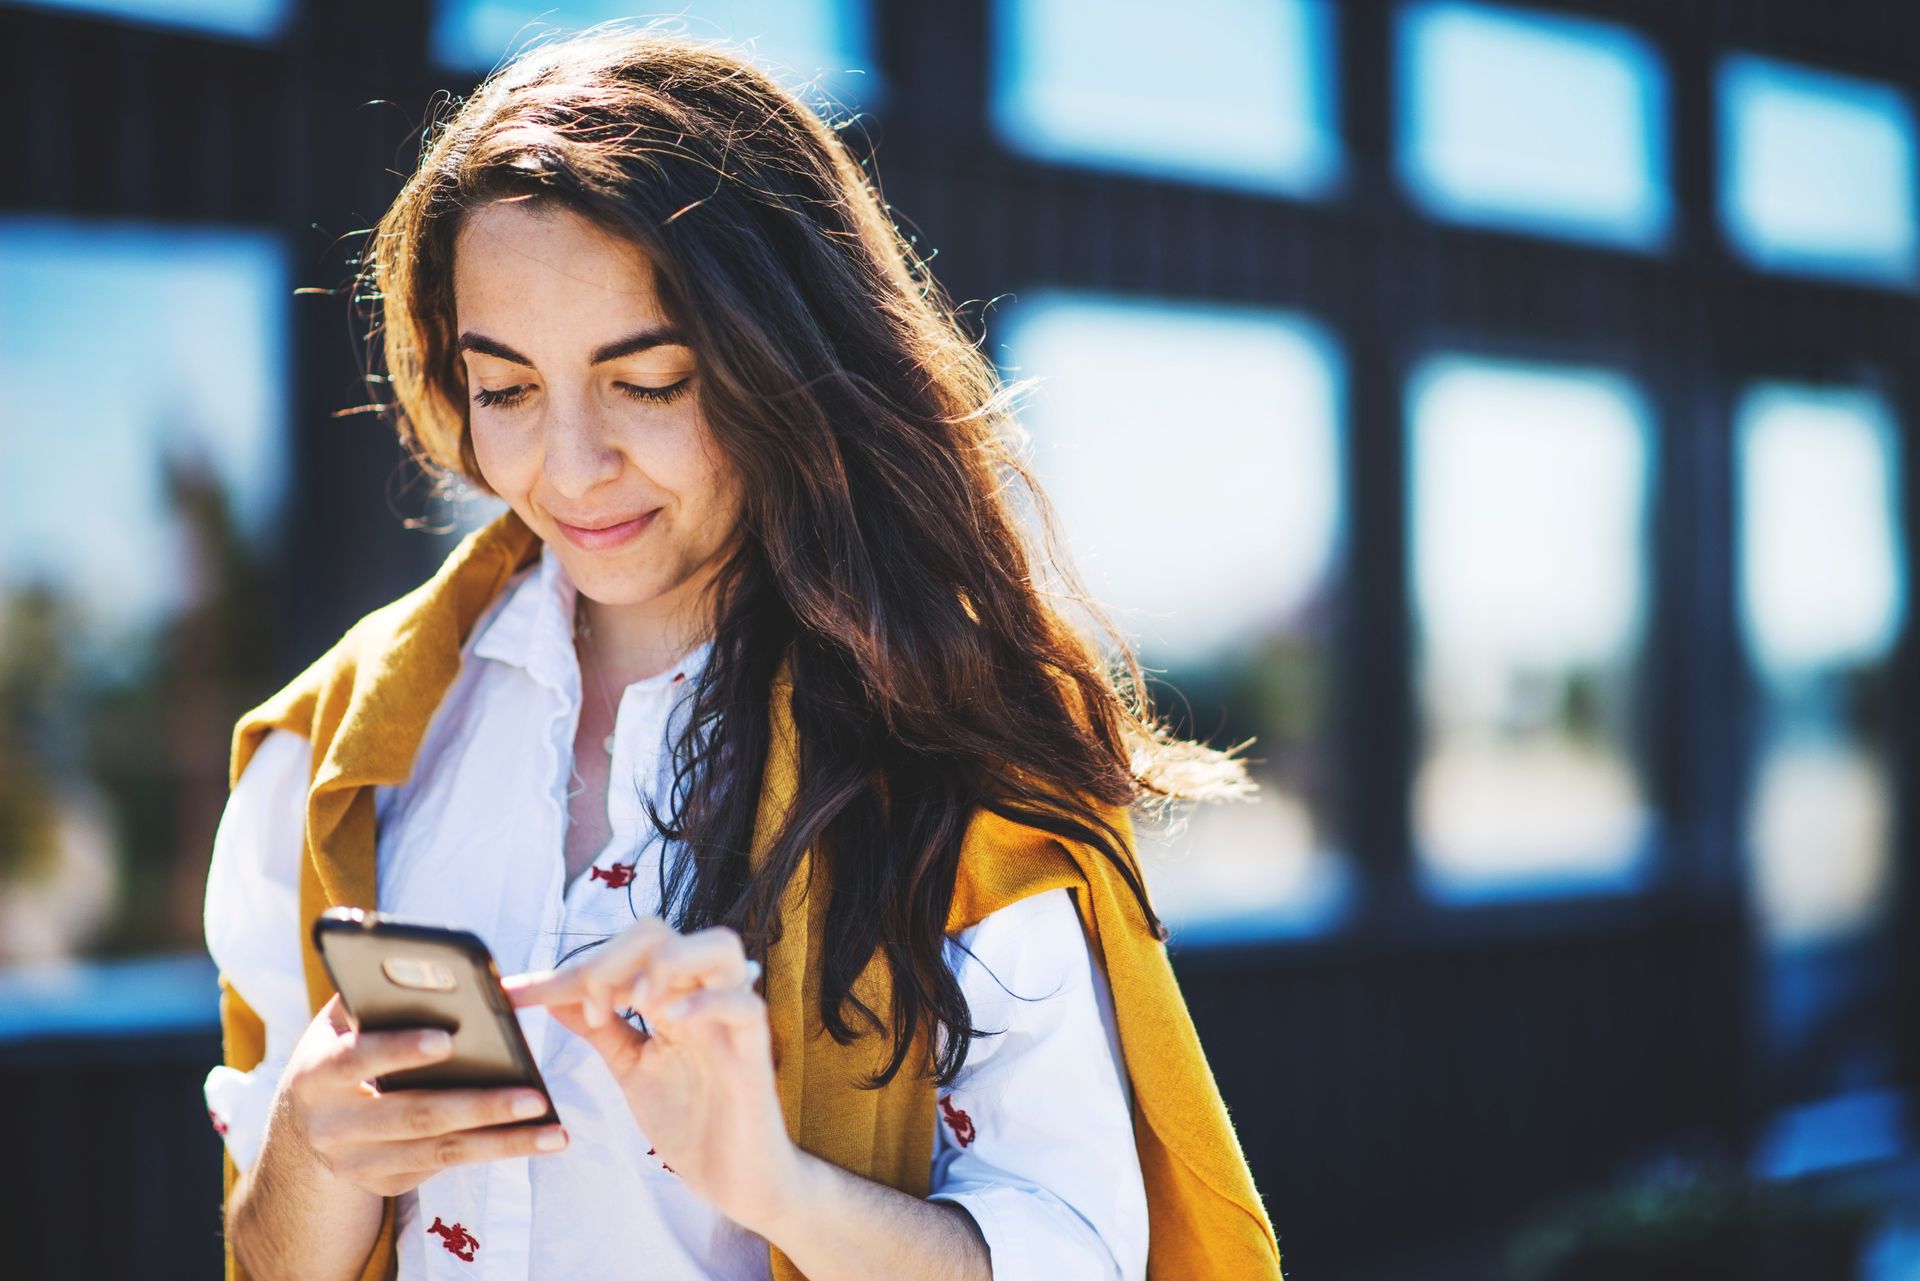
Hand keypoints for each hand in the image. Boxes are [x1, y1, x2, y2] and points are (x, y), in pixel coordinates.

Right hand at [268, 992, 569, 1197]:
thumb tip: (438, 968)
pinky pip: (444, 1165)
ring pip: (439, 1150)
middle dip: (479, 1106)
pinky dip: (493, 1152)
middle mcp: (332, 1125)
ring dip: (502, 1141)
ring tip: (554, 1130)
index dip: (400, 1049)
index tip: (448, 1039)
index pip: (357, 1059)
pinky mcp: (383, 1183)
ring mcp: (357, 1163)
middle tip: (534, 1097)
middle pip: (415, 1115)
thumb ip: (379, 995)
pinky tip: (536, 1140)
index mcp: (316, 1073)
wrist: (303, 1126)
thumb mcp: (342, 1021)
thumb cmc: (341, 1049)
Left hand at [502, 919, 798, 1232]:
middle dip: (611, 959)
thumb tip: (553, 996)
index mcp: (671, 996)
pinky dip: (708, 1002)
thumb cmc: (689, 1120)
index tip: (514, 994)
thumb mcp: (631, 1067)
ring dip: (665, 963)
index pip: (618, 956)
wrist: (732, 1178)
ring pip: (719, 946)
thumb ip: (601, 1028)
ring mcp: (730, 1020)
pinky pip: (745, 1005)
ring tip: (638, 1004)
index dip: (563, 972)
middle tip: (591, 1009)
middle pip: (662, 932)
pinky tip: (672, 1020)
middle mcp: (701, 996)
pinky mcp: (754, 1052)